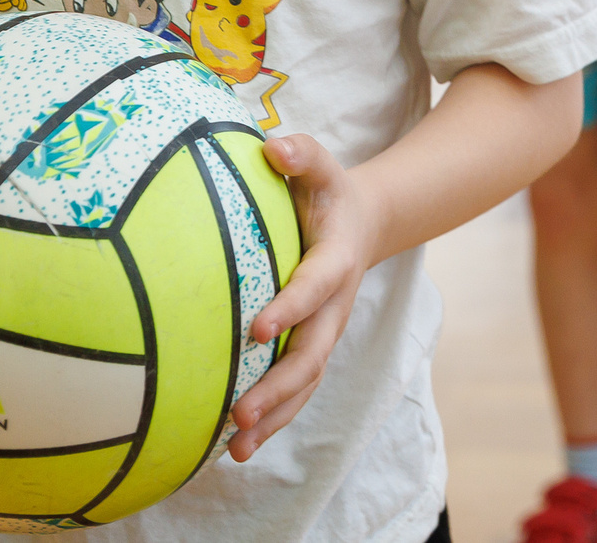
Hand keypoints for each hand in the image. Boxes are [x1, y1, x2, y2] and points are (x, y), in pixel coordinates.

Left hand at [228, 133, 385, 461]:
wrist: (363, 221)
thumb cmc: (327, 189)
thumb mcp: (320, 165)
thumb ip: (301, 154)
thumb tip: (273, 146)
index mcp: (335, 261)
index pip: (314, 287)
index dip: (290, 307)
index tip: (255, 329)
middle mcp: (334, 306)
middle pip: (311, 354)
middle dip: (278, 388)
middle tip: (240, 413)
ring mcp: (325, 331)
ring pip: (305, 383)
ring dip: (274, 417)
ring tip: (235, 448)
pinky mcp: (312, 347)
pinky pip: (296, 390)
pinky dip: (271, 420)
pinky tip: (233, 449)